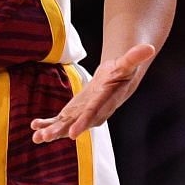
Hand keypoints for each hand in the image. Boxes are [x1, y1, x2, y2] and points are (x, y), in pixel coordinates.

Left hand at [30, 42, 155, 143]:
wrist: (117, 81)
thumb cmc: (123, 71)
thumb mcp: (127, 63)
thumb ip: (135, 57)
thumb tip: (150, 47)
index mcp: (104, 102)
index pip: (93, 113)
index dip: (83, 123)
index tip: (72, 133)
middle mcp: (93, 113)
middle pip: (75, 124)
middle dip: (60, 131)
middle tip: (45, 137)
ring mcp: (82, 115)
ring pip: (65, 126)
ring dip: (50, 131)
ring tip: (37, 137)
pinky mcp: (74, 113)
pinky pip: (59, 121)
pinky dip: (47, 123)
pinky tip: (34, 126)